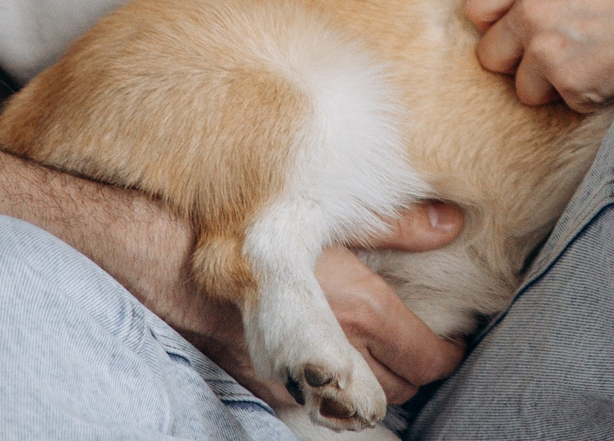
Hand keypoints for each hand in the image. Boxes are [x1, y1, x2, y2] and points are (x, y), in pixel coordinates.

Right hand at [160, 200, 468, 410]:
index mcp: (359, 311)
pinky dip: (322, 388)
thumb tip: (450, 222)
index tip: (452, 343)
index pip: (426, 360)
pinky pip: (307, 399)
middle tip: (418, 344)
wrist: (161, 251)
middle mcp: (330, 356)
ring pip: (353, 405)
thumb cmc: (246, 222)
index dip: (446, 354)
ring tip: (375, 353)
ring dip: (369, 384)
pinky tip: (321, 357)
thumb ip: (396, 222)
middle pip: (398, 390)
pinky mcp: (258, 385)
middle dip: (412, 370)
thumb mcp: (329, 209)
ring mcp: (292, 379)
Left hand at [463, 0, 613, 110]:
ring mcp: (547, 52)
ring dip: (552, 86)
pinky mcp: (570, 86)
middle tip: (556, 55)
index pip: (476, 7)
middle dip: (516, 62)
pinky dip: (586, 98)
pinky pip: (564, 104)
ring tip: (594, 64)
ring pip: (524, 89)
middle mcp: (532, 13)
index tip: (514, 31)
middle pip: (488, 56)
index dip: (493, 24)